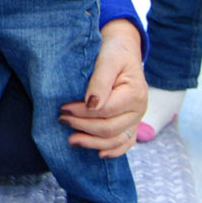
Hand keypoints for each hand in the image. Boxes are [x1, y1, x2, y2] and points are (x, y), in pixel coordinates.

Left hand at [60, 20, 145, 158]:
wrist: (122, 50)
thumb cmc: (114, 52)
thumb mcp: (107, 60)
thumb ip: (100, 82)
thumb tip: (91, 105)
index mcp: (135, 93)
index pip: (106, 110)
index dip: (83, 112)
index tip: (63, 107)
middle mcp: (139, 110)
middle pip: (110, 128)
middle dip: (83, 127)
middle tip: (62, 120)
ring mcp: (136, 119)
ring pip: (116, 140)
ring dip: (93, 143)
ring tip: (72, 140)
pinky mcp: (131, 124)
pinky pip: (125, 143)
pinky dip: (113, 151)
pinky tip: (98, 153)